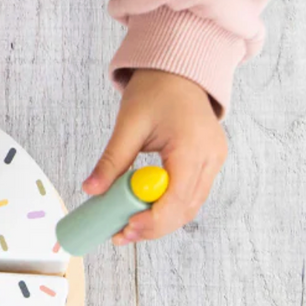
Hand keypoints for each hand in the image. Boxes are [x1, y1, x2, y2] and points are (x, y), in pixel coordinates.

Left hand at [83, 68, 227, 244]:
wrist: (179, 70)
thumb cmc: (156, 89)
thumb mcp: (128, 123)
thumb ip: (111, 159)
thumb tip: (91, 189)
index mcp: (193, 147)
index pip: (177, 198)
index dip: (152, 220)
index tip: (125, 229)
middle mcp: (211, 158)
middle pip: (186, 209)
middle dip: (153, 227)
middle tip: (121, 235)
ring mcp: (214, 161)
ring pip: (190, 206)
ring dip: (161, 220)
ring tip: (128, 226)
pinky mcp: (210, 162)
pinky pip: (191, 194)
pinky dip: (169, 205)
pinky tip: (144, 208)